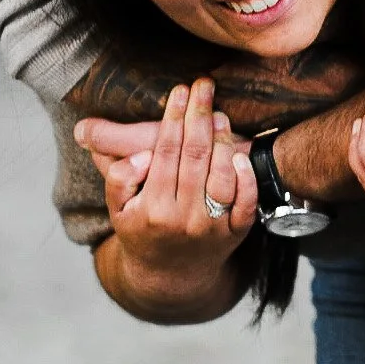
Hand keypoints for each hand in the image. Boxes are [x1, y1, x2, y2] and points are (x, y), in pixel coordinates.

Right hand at [85, 77, 257, 299]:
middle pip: (195, 157)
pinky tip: (240, 154)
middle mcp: (184, 219)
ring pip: (221, 176)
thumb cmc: (141, 230)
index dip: (174, 118)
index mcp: (152, 209)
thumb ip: (120, 178)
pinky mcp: (236, 234)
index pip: (166, 152)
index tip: (179, 91)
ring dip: (223, 141)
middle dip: (199, 116)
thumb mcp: (118, 209)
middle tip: (203, 86)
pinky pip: (246, 202)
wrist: (170, 277)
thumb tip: (141, 155)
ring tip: (218, 114)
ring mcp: (212, 228)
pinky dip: (246, 178)